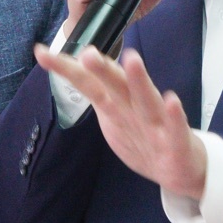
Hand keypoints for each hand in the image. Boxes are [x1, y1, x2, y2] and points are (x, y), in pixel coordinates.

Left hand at [34, 45, 208, 199]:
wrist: (181, 170)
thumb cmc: (148, 137)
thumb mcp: (116, 116)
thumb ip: (99, 92)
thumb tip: (77, 66)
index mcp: (117, 104)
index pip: (88, 82)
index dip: (65, 69)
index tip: (40, 53)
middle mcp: (135, 108)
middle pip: (117, 85)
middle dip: (103, 69)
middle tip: (88, 53)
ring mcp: (157, 124)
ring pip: (146, 99)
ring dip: (139, 80)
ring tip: (132, 60)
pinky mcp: (177, 142)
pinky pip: (175, 127)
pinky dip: (173, 115)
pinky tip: (172, 101)